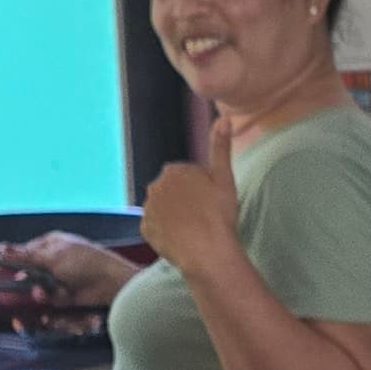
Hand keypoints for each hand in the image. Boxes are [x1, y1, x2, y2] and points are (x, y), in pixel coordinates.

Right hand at [11, 232, 137, 303]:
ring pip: (38, 287)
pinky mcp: (66, 294)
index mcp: (51, 244)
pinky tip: (56, 299)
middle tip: (7, 291)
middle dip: (21, 281)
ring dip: (39, 292)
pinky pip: (51, 298)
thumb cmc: (84, 262)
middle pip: (29, 272)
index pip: (24, 252)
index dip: (9, 262)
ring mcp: (60, 278)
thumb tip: (2, 248)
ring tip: (41, 294)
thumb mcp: (52, 257)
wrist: (110, 283)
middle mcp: (54, 260)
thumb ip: (26, 255)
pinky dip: (52, 300)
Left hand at [142, 150, 241, 277]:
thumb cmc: (219, 214)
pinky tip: (181, 239)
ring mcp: (148, 209)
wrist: (207, 251)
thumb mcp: (225, 178)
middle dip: (184, 200)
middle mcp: (155, 186)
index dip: (201, 190)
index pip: (187, 177)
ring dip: (174, 216)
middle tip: (204, 216)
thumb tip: (224, 118)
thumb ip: (220, 147)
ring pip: (163, 209)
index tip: (211, 202)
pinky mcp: (145, 230)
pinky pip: (156, 228)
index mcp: (174, 170)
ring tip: (193, 229)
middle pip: (172, 192)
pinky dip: (166, 232)